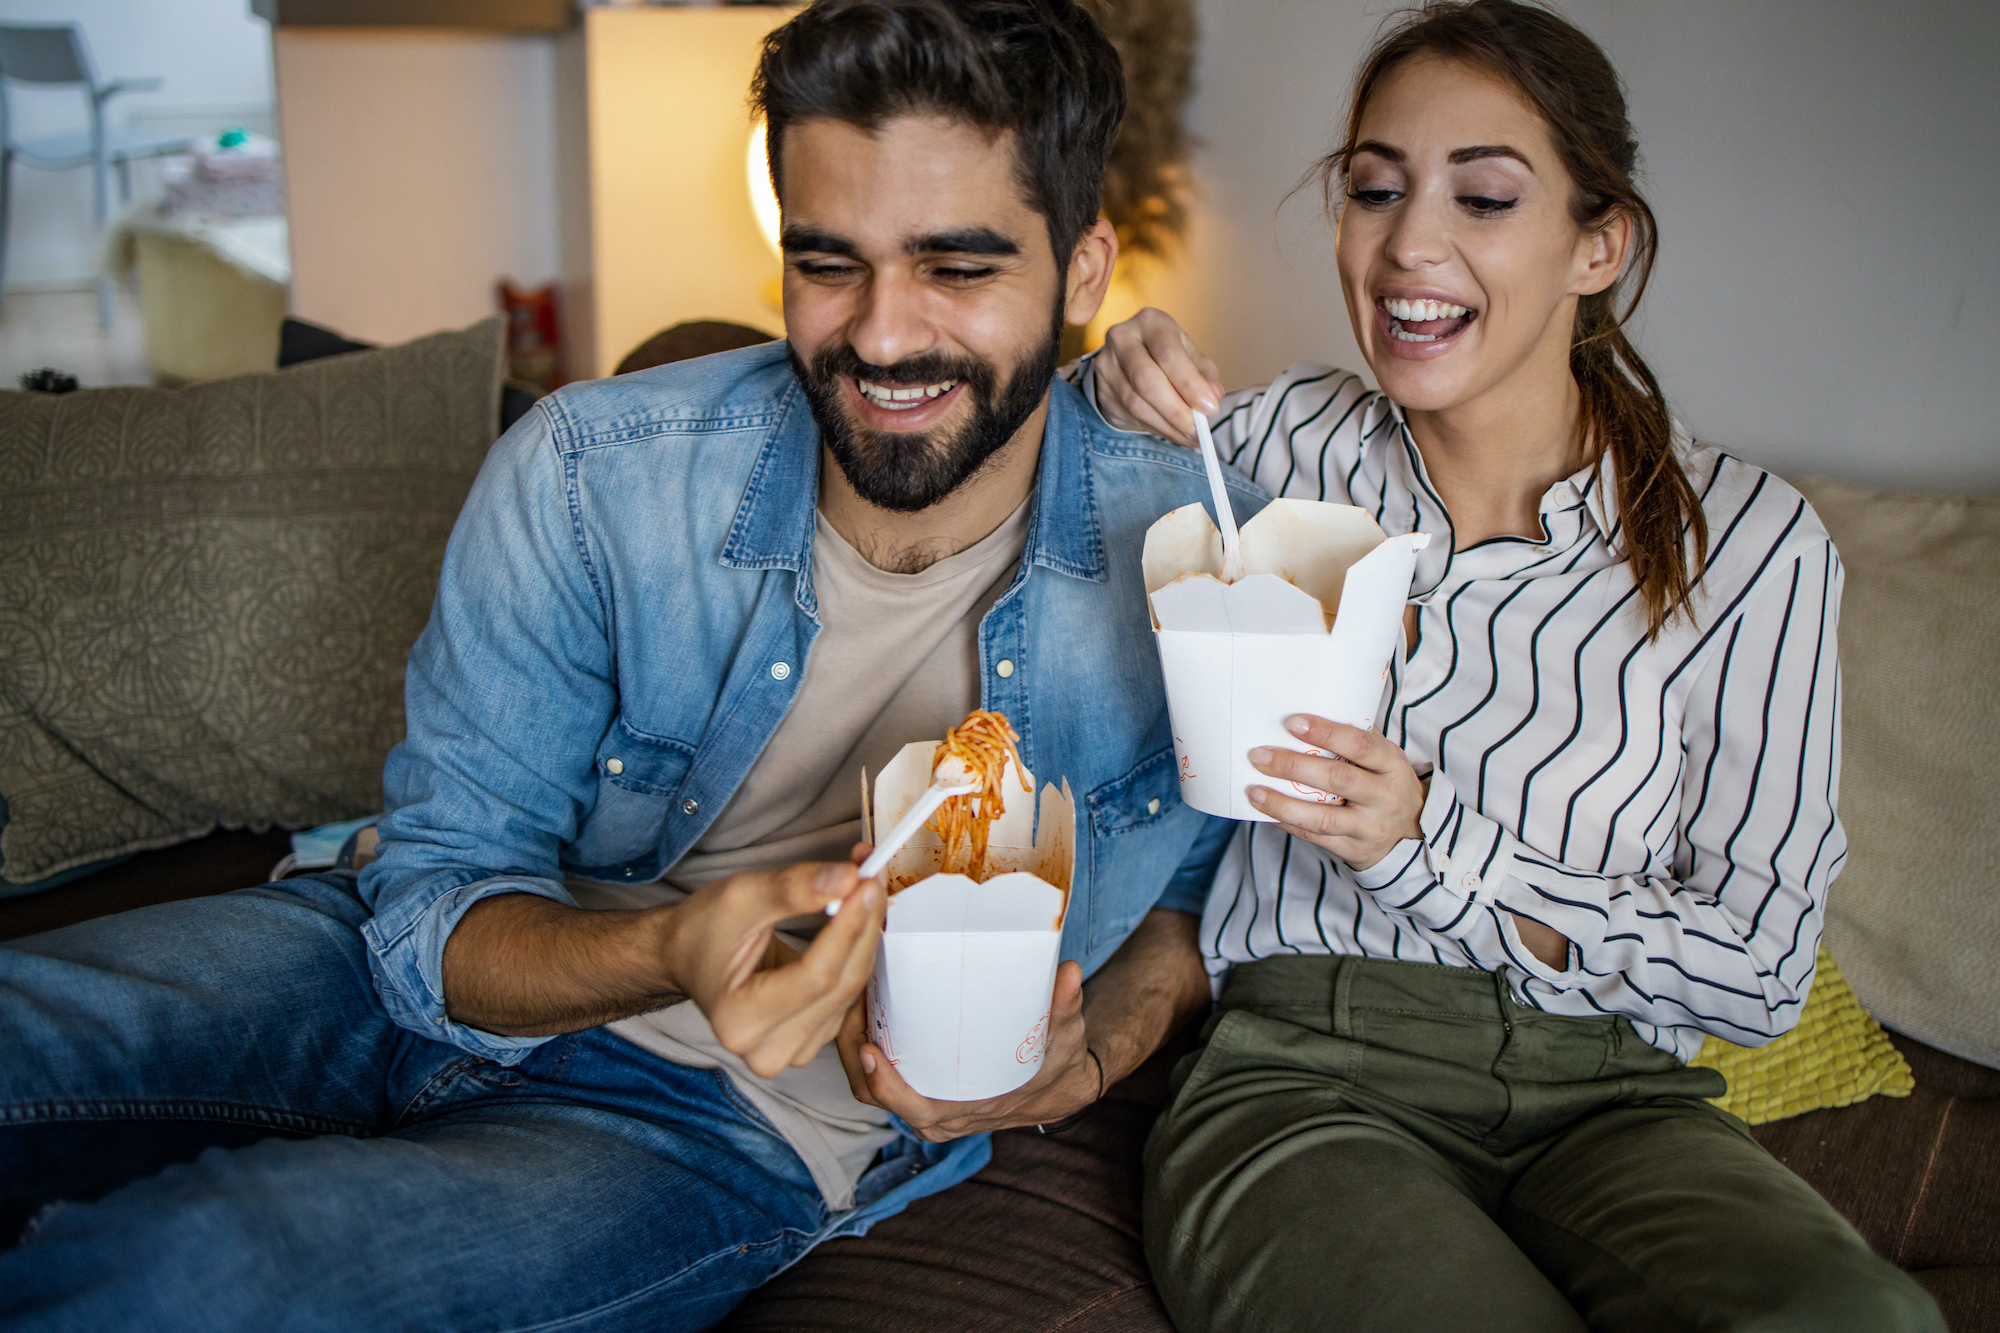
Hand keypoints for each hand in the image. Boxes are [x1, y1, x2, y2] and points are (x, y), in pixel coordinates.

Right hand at [664, 861, 883, 1078]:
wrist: (686, 956)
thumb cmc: (703, 929)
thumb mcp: (738, 897)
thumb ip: (792, 888)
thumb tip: (847, 879)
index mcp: (738, 1020)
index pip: (815, 976)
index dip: (847, 928)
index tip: (864, 883)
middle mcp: (766, 1050)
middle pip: (840, 986)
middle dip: (863, 925)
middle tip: (872, 876)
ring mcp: (792, 1051)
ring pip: (850, 990)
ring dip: (864, 936)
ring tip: (861, 890)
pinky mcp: (810, 1039)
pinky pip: (848, 994)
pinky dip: (856, 953)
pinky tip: (853, 920)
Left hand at [836, 960, 1098, 1140]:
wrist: (1059, 1082)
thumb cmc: (1056, 1060)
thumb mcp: (1064, 1034)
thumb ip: (1064, 1005)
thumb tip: (1069, 973)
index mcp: (960, 1111)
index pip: (908, 1105)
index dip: (882, 1081)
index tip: (866, 1046)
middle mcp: (935, 1115)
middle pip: (873, 1091)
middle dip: (851, 1048)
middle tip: (848, 999)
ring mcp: (923, 1104)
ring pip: (868, 1083)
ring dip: (850, 1043)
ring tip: (849, 995)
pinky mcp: (919, 1087)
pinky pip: (878, 1074)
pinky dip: (862, 1046)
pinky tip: (860, 1007)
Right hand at [1093, 307, 1223, 445]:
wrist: (1129, 360)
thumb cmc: (1167, 355)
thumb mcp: (1190, 356)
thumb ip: (1204, 374)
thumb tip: (1213, 395)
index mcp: (1151, 322)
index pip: (1169, 354)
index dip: (1190, 384)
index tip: (1210, 408)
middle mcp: (1123, 337)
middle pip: (1147, 380)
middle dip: (1177, 411)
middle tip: (1198, 431)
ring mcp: (1107, 363)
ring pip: (1136, 403)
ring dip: (1167, 426)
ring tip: (1191, 437)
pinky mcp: (1102, 388)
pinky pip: (1130, 415)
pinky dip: (1156, 428)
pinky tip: (1173, 433)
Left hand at [1246, 715, 1425, 871]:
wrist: (1412, 833)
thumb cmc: (1386, 783)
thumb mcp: (1384, 758)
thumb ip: (1355, 737)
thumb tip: (1306, 710)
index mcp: (1392, 764)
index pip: (1360, 745)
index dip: (1326, 733)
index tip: (1292, 722)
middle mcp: (1384, 796)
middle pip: (1337, 780)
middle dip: (1293, 766)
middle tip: (1259, 755)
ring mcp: (1369, 827)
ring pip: (1322, 818)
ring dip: (1283, 804)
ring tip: (1253, 791)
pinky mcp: (1354, 850)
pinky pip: (1315, 838)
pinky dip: (1287, 824)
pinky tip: (1265, 812)